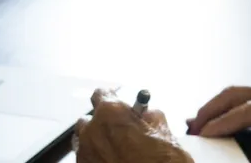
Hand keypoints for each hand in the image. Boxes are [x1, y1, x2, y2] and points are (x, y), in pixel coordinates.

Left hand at [73, 89, 193, 162]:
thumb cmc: (162, 162)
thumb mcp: (166, 135)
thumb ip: (152, 118)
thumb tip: (147, 115)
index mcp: (111, 113)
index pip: (102, 94)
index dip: (111, 97)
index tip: (119, 104)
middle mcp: (92, 130)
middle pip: (89, 119)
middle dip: (102, 123)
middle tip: (120, 132)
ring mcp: (84, 153)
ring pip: (83, 140)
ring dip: (95, 141)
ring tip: (114, 150)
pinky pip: (85, 158)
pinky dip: (95, 158)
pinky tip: (111, 162)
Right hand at [187, 76, 250, 154]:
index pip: (243, 112)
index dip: (220, 125)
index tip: (200, 136)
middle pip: (232, 95)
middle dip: (208, 110)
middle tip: (189, 129)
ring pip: (237, 92)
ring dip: (215, 105)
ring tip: (196, 121)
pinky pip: (247, 94)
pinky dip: (228, 103)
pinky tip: (222, 113)